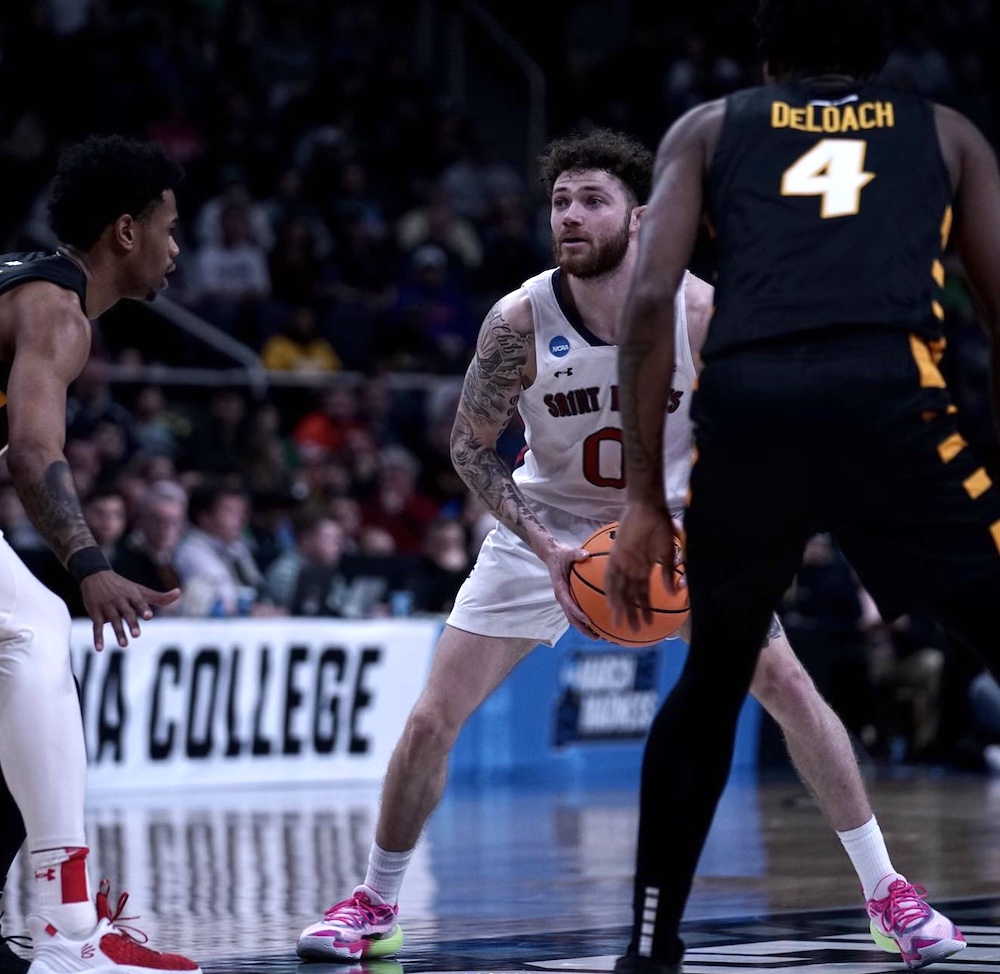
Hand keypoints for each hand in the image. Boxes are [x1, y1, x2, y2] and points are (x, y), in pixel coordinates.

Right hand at [80, 571, 180, 650]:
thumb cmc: (124, 586)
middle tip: (137, 635)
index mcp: (132, 595)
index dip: (143, 609)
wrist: (96, 576)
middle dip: (132, 623)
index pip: (139, 602)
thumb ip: (159, 597)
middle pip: (127, 613)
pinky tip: (99, 649)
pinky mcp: (96, 613)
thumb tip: (179, 593)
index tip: (149, 616)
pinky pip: (96, 627)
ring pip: (113, 621)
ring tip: (124, 645)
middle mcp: (120, 601)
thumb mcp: (141, 590)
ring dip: (118, 632)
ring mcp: (107, 607)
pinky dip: (97, 638)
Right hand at [542, 540, 600, 639]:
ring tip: (601, 637)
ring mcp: (567, 600)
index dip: (577, 613)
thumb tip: (586, 554)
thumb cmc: (561, 556)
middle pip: (572, 618)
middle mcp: (563, 598)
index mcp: (560, 589)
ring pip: (575, 619)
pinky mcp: (571, 600)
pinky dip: (588, 620)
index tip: (588, 620)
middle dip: (583, 629)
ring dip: (586, 629)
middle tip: (597, 637)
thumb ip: (575, 554)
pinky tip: (602, 624)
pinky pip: (579, 612)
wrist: (553, 557)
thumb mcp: (567, 552)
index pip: (568, 604)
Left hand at [605, 503, 678, 635]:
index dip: (644, 609)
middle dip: (631, 613)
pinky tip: (611, 602)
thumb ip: (668, 572)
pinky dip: (610, 589)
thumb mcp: (668, 552)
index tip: (647, 624)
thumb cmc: (661, 525)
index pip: (642, 593)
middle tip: (632, 631)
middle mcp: (631, 568)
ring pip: (619, 590)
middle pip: (629, 596)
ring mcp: (622, 562)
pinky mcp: (616, 554)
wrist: (649, 507)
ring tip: (620, 623)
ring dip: (620, 606)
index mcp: (643, 568)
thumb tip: (673, 593)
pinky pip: (611, 575)